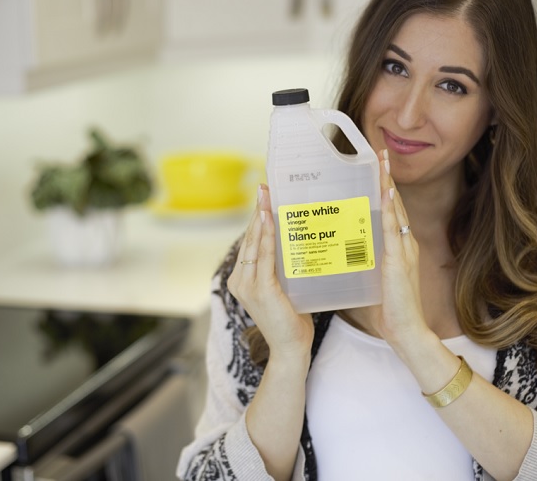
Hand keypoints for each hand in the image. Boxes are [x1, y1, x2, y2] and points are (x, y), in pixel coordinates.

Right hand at [226, 185, 313, 361]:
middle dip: (257, 211)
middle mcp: (239, 280)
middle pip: (249, 238)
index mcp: (242, 279)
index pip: (250, 243)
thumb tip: (297, 245)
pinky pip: (264, 256)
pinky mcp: (260, 289)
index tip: (264, 197)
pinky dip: (266, 236)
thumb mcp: (285, 289)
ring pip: (254, 243)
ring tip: (266, 196)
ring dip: (260, 217)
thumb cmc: (293, 321)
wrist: (291, 349)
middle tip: (264, 188)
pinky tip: (271, 219)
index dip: (256, 218)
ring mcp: (247, 285)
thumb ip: (283, 269)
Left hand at [363, 150, 426, 346]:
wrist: (405, 332)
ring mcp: (404, 250)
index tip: (375, 167)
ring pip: (395, 210)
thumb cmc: (387, 310)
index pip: (389, 211)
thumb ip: (363, 260)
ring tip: (381, 161)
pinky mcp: (400, 260)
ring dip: (388, 185)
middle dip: (386, 178)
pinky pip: (394, 229)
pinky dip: (390, 209)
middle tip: (379, 153)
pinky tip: (386, 192)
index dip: (383, 188)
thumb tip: (343, 248)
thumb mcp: (373, 277)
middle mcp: (403, 243)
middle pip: (394, 203)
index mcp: (397, 247)